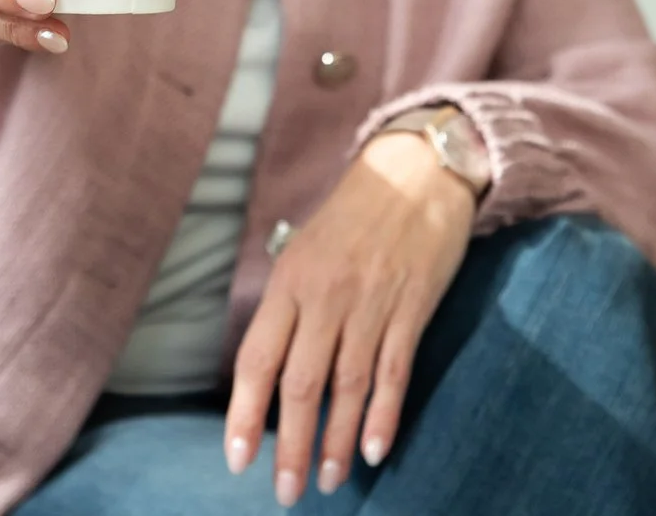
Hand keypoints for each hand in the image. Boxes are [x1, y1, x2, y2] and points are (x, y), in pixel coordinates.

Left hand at [223, 131, 473, 504]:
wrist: (417, 172)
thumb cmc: (354, 213)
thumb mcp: (305, 248)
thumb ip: (290, 304)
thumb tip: (271, 364)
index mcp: (289, 282)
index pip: (258, 359)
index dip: (245, 414)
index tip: (239, 460)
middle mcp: (325, 297)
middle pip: (301, 384)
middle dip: (292, 446)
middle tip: (286, 492)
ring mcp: (371, 304)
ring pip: (347, 387)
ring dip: (337, 441)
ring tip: (329, 482)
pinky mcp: (411, 309)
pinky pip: (395, 371)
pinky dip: (383, 415)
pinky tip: (374, 451)